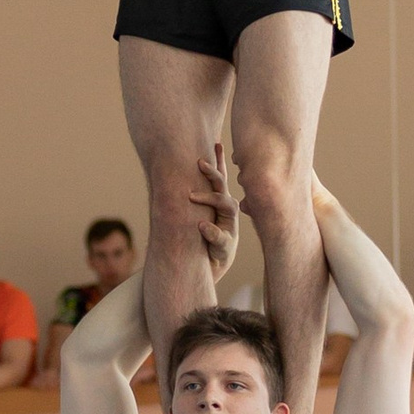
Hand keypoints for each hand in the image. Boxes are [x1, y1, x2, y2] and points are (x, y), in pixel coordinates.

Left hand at [193, 144, 238, 282]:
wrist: (207, 271)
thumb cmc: (202, 243)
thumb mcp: (197, 219)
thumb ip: (195, 201)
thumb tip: (184, 177)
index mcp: (220, 205)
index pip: (220, 179)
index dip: (219, 161)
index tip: (216, 143)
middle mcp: (227, 214)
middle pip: (223, 188)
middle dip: (213, 174)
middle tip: (199, 162)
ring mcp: (229, 229)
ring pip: (226, 207)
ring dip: (210, 199)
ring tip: (191, 195)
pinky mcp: (225, 247)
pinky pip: (220, 237)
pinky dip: (211, 231)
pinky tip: (202, 226)